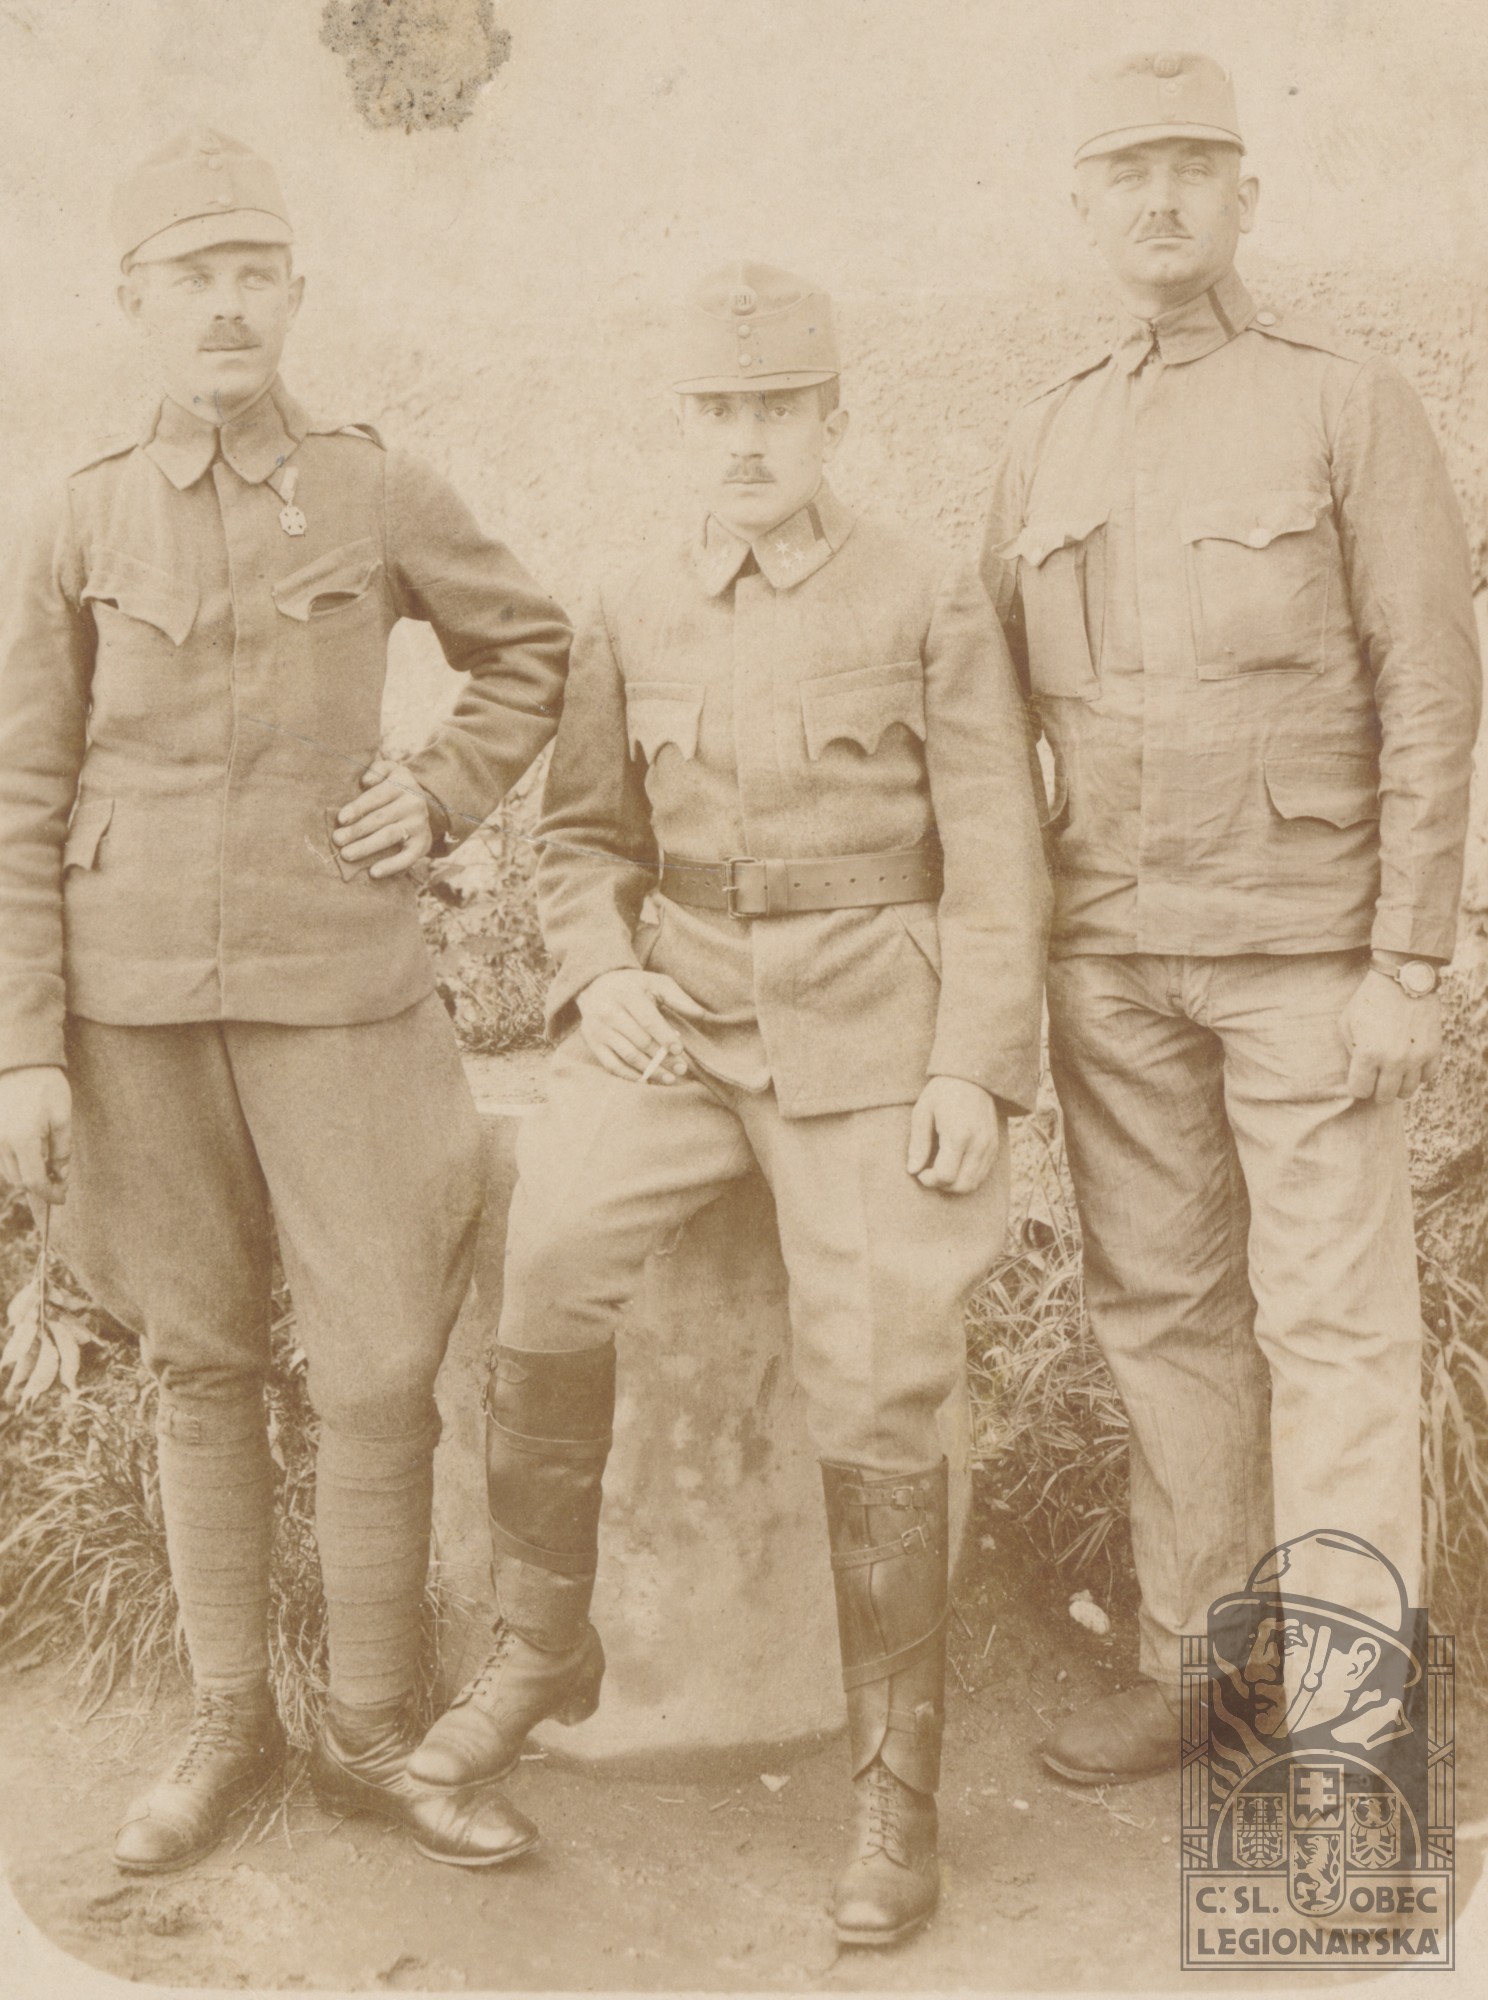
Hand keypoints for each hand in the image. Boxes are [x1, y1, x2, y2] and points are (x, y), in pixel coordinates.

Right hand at [0, 1065, 71, 1204]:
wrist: (18, 1061)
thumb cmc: (44, 1086)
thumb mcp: (62, 1116)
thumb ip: (62, 1149)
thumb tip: (61, 1174)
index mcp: (22, 1140)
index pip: (34, 1181)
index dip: (49, 1194)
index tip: (62, 1197)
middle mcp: (1, 1142)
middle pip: (20, 1180)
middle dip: (40, 1186)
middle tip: (59, 1181)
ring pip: (8, 1171)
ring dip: (26, 1175)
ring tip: (47, 1166)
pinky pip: (1, 1158)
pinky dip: (15, 1163)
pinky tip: (31, 1153)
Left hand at [334, 758, 431, 877]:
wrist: (425, 805)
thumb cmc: (394, 788)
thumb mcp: (390, 770)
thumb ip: (377, 770)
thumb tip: (365, 781)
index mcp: (402, 784)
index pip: (377, 797)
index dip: (358, 808)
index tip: (341, 819)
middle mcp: (413, 804)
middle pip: (381, 819)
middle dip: (357, 830)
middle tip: (337, 840)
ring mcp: (419, 825)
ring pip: (390, 836)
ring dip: (367, 847)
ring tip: (347, 854)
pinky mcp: (423, 845)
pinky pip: (407, 858)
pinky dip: (391, 866)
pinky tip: (373, 872)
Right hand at [576, 970, 696, 1082]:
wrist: (596, 985)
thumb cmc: (633, 986)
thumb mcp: (656, 983)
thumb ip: (679, 997)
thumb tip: (702, 1014)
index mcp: (627, 995)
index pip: (648, 1021)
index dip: (665, 1037)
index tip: (679, 1050)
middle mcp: (609, 1012)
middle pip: (639, 1041)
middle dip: (662, 1057)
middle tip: (681, 1068)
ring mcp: (598, 1030)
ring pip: (628, 1055)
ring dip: (650, 1070)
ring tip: (670, 1078)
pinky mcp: (593, 1043)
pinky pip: (612, 1065)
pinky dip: (630, 1075)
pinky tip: (647, 1080)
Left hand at [906, 1077, 1002, 1192]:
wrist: (972, 1077)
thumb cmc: (942, 1093)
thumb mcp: (922, 1113)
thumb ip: (918, 1144)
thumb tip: (912, 1170)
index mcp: (958, 1135)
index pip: (946, 1175)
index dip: (929, 1180)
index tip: (920, 1171)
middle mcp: (978, 1144)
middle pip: (961, 1185)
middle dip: (941, 1186)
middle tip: (928, 1173)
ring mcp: (989, 1146)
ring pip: (973, 1183)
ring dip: (954, 1185)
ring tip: (940, 1170)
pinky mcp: (995, 1147)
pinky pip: (982, 1175)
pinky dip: (966, 1178)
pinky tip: (953, 1166)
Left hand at [1340, 970, 1441, 1102]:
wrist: (1403, 979)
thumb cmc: (1369, 1000)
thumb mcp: (1347, 1023)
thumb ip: (1350, 1052)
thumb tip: (1359, 1073)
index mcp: (1368, 1053)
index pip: (1360, 1091)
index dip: (1357, 1086)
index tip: (1359, 1078)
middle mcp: (1393, 1060)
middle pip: (1384, 1096)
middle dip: (1376, 1090)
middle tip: (1375, 1078)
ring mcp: (1416, 1057)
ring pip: (1407, 1091)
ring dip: (1398, 1085)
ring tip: (1392, 1072)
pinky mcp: (1433, 1050)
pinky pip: (1427, 1077)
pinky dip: (1417, 1074)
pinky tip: (1409, 1063)